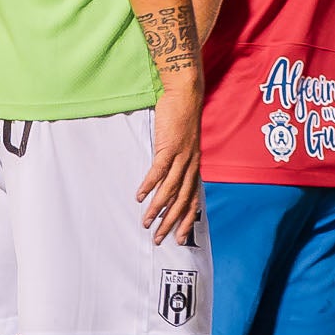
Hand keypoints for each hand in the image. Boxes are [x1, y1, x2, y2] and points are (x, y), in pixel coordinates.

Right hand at [136, 77, 201, 243]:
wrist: (185, 95)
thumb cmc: (181, 120)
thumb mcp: (183, 146)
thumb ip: (177, 164)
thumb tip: (166, 181)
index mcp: (194, 167)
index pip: (193, 200)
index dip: (187, 220)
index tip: (180, 238)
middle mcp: (191, 165)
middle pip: (181, 201)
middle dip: (170, 223)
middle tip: (159, 239)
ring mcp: (181, 156)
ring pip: (170, 189)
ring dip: (157, 208)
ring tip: (145, 222)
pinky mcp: (169, 146)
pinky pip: (158, 170)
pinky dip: (149, 184)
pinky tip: (140, 196)